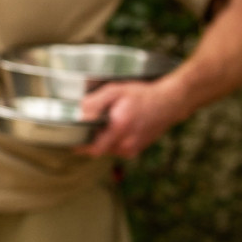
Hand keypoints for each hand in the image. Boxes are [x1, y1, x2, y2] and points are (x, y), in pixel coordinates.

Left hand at [73, 79, 187, 158]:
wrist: (170, 102)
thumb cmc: (142, 95)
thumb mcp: (115, 91)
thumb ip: (94, 103)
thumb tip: (78, 115)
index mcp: (119, 128)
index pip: (92, 149)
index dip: (79, 145)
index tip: (70, 136)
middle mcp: (126, 143)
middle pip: (97, 149)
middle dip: (89, 139)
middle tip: (88, 125)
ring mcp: (132, 149)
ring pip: (106, 150)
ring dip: (101, 140)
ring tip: (106, 123)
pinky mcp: (136, 150)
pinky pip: (116, 149)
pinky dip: (112, 141)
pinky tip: (116, 127)